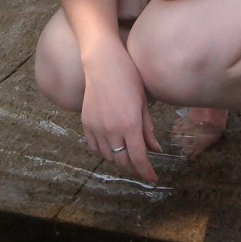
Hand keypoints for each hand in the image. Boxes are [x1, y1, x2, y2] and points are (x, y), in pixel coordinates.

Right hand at [81, 41, 160, 183]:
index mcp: (129, 124)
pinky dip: (106, 152)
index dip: (146, 172)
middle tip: (143, 168)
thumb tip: (155, 149)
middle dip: (135, 168)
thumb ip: (148, 129)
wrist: (102, 62)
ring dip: (120, 160)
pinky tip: (113, 148)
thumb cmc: (128, 77)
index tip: (153, 179)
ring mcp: (96, 127)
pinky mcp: (86, 123)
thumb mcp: (143, 102)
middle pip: (123, 161)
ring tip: (130, 157)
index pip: (139, 158)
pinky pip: (95, 147)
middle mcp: (111, 130)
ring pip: (109, 156)